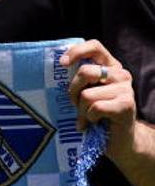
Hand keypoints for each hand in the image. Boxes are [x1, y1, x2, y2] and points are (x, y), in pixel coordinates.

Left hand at [60, 39, 135, 157]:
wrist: (119, 139)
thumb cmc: (97, 113)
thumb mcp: (86, 91)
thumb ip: (79, 78)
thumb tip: (58, 64)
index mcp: (110, 66)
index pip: (94, 46)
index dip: (76, 52)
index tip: (62, 64)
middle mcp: (120, 74)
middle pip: (85, 72)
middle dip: (73, 91)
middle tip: (75, 103)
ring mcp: (126, 89)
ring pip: (87, 94)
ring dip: (81, 109)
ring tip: (87, 116)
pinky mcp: (126, 105)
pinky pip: (95, 107)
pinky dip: (90, 117)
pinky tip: (96, 122)